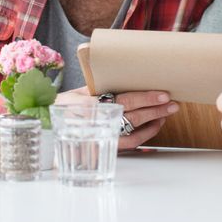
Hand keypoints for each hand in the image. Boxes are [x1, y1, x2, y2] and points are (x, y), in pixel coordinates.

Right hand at [55, 88, 177, 150]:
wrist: (49, 127)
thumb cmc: (65, 106)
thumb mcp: (79, 91)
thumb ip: (101, 87)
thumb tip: (129, 75)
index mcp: (89, 104)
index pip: (124, 100)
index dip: (145, 98)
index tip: (162, 93)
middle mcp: (97, 122)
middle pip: (133, 115)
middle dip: (156, 108)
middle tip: (172, 102)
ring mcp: (102, 136)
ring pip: (135, 130)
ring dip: (155, 120)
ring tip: (168, 111)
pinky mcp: (107, 146)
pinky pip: (132, 142)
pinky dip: (147, 133)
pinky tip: (156, 124)